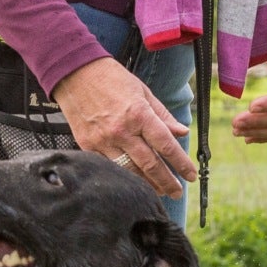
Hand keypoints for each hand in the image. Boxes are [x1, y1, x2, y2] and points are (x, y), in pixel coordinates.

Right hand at [54, 56, 193, 194]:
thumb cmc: (112, 79)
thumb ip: (163, 116)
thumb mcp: (143, 92)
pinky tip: (133, 181)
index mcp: (139, 115)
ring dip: (147, 184)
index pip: (166, 146)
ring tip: (159, 190)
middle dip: (167, 182)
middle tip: (177, 192)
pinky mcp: (88, 146)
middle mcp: (122, 131)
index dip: (181, 164)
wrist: (75, 74)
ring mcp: (103, 141)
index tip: (190, 175)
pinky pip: (109, 167)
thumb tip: (182, 133)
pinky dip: (123, 176)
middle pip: (150, 165)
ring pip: (130, 171)